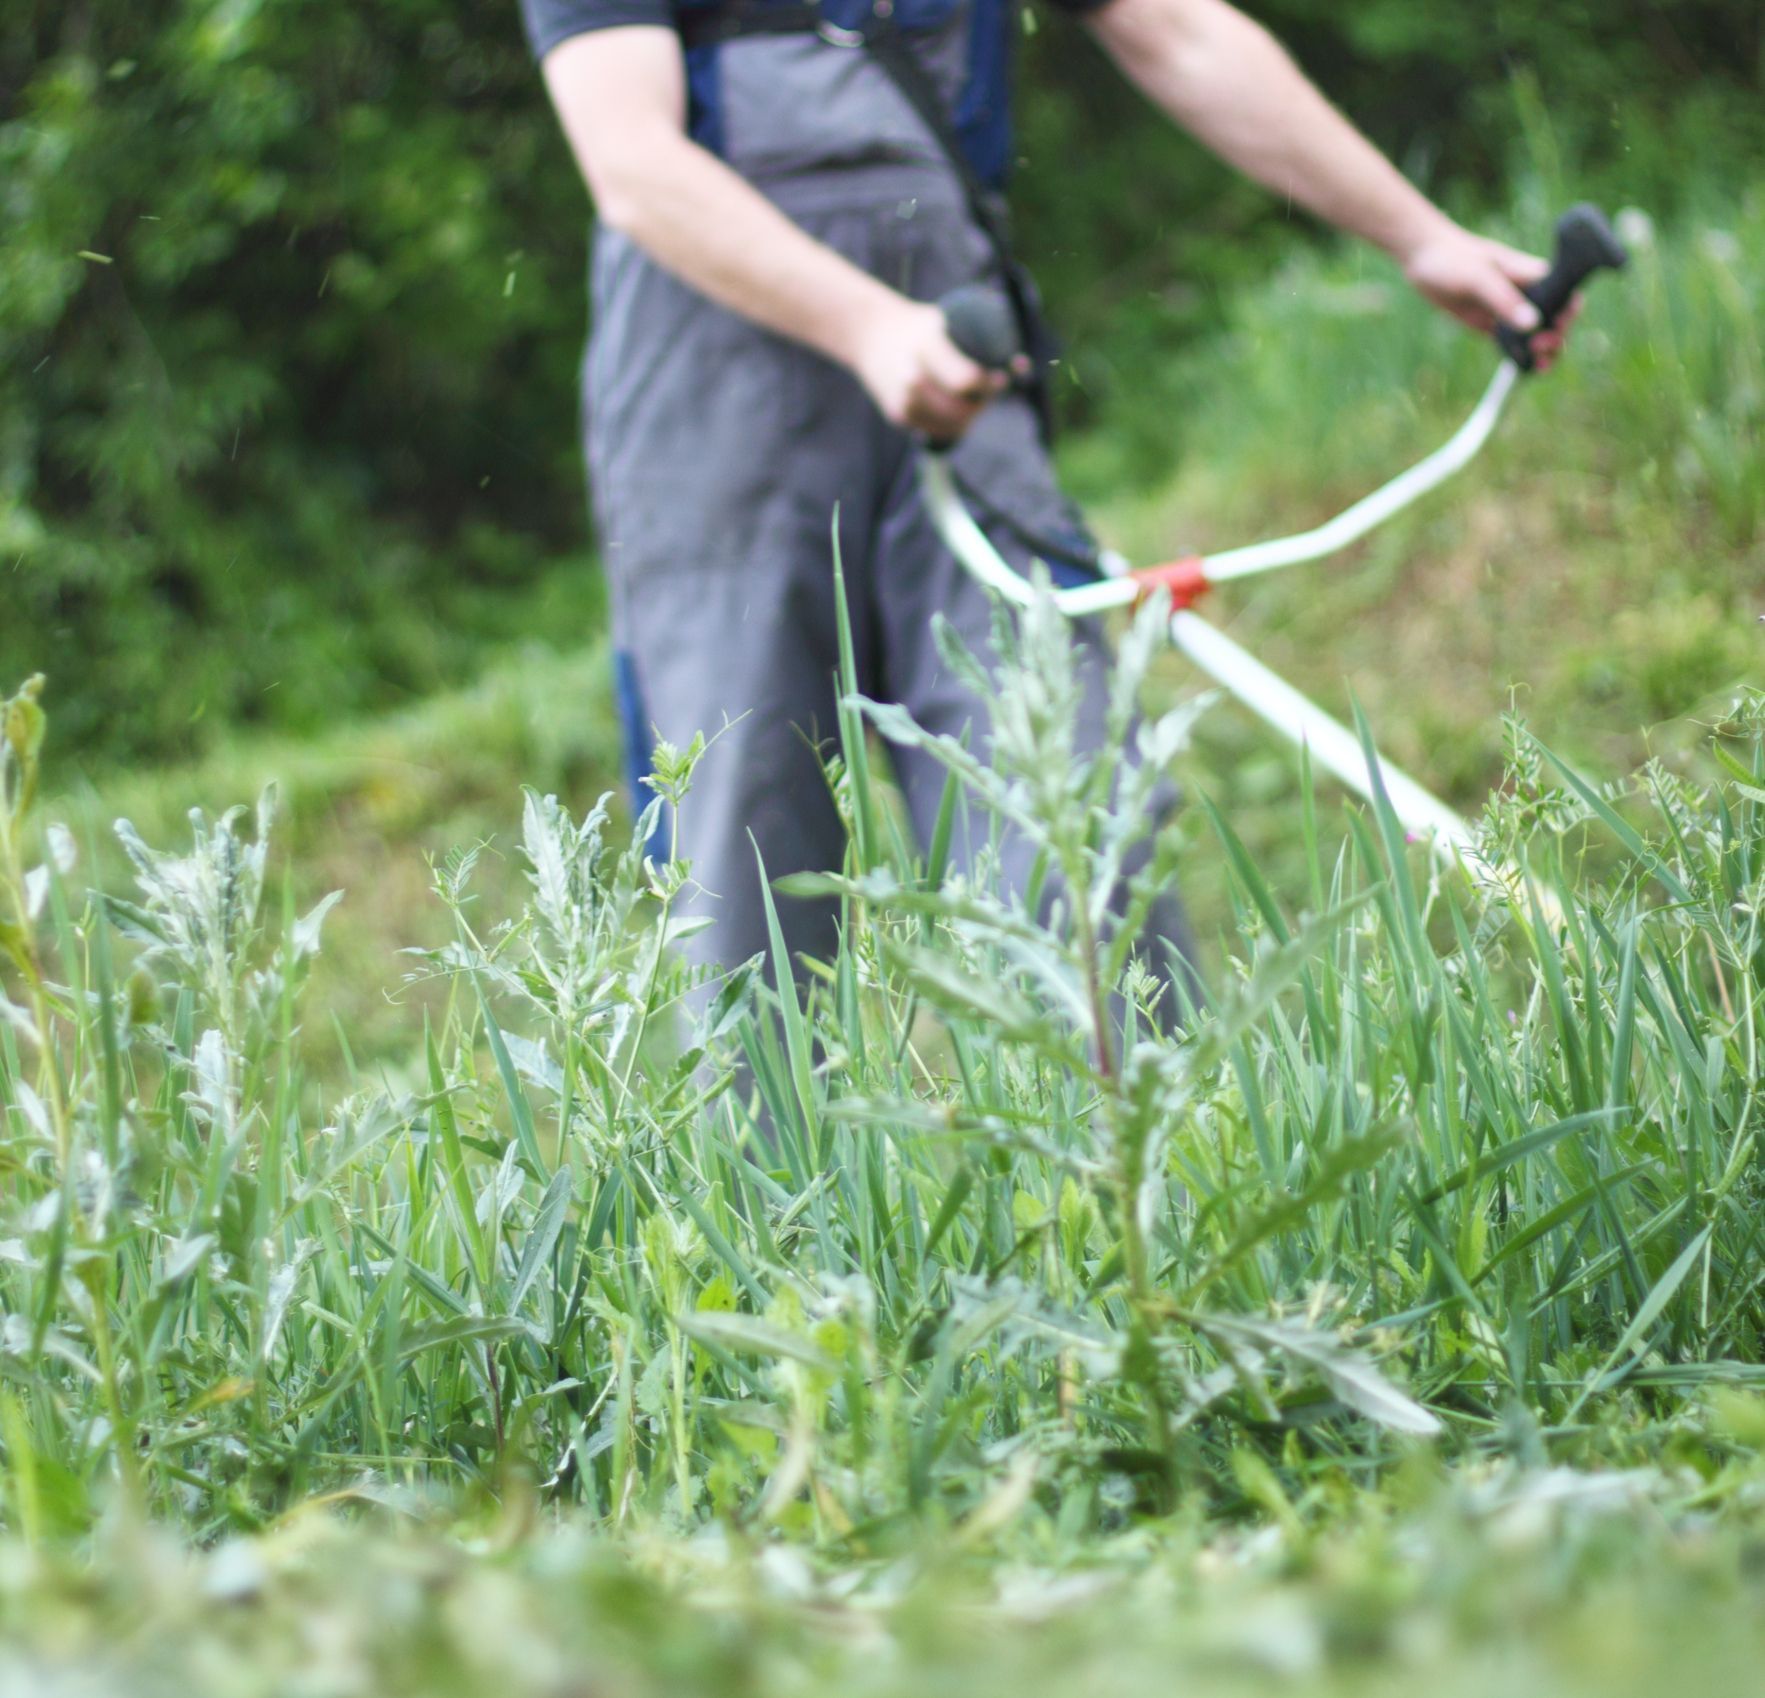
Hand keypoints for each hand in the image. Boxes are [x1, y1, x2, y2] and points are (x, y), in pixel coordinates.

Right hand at [848, 297, 1005, 437]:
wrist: (872, 333)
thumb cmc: (922, 326)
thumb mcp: (947, 318)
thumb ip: (984, 338)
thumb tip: (1024, 366)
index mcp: (926, 347)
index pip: (965, 380)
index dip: (989, 386)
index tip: (1000, 379)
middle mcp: (911, 377)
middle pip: (960, 410)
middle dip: (981, 404)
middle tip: (990, 392)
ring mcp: (902, 400)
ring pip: (950, 426)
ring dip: (969, 418)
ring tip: (975, 400)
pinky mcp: (897, 415)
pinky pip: (936, 431)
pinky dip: (952, 426)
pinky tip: (957, 410)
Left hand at [1402, 221, 1579, 370]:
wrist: (1424, 259)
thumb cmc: (1453, 258)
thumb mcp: (1478, 277)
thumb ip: (1503, 299)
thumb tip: (1533, 324)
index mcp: (1532, 275)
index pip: (1565, 293)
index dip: (1568, 313)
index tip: (1558, 327)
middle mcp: (1526, 292)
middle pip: (1555, 318)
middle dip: (1556, 337)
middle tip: (1541, 348)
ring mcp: (1509, 309)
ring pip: (1536, 334)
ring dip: (1542, 351)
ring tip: (1539, 366)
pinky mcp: (1492, 323)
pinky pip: (1512, 343)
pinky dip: (1519, 356)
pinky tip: (1521, 368)